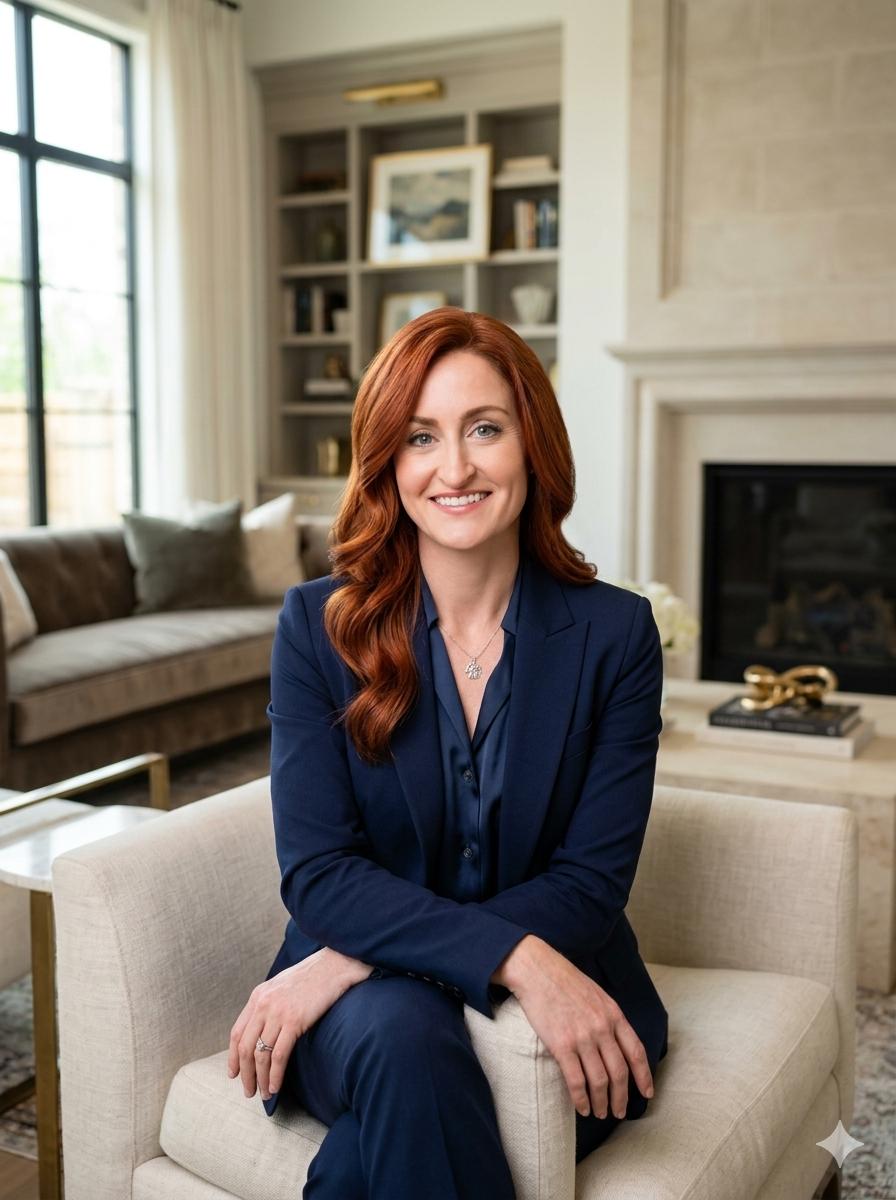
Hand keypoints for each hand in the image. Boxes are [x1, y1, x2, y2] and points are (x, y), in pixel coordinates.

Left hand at [228, 948, 371, 1100]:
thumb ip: (270, 1004)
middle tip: (249, 1091)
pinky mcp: (294, 1020)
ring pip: (261, 1055)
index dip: (233, 1057)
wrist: (335, 964)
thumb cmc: (314, 976)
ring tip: (265, 1093)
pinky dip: (276, 1075)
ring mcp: (278, 1012)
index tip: (234, 1074)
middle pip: (245, 1047)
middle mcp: (264, 1004)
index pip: (237, 1033)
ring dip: (261, 1079)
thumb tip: (264, 1030)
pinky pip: (279, 1055)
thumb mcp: (283, 986)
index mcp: (259, 996)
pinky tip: (276, 1086)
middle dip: (245, 1074)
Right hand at [491, 935, 652, 1119]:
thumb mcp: (596, 994)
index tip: (647, 1093)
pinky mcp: (562, 1045)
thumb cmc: (564, 980)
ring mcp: (583, 1038)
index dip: (644, 1076)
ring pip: (600, 1081)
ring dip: (602, 1103)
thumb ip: (608, 1017)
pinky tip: (582, 1108)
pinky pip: (576, 1081)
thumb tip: (616, 1042)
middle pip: (619, 1072)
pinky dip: (581, 1099)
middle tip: (619, 1111)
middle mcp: (602, 1027)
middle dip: (621, 1097)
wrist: (536, 970)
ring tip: (600, 1113)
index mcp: (613, 1014)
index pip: (636, 1051)